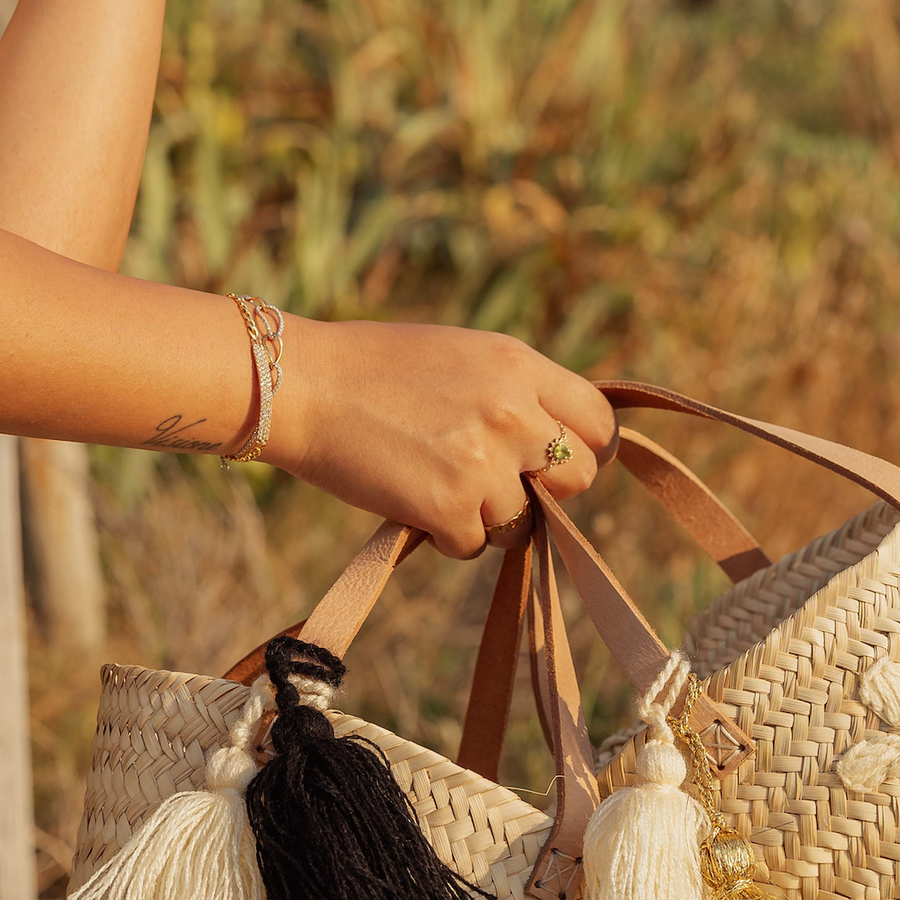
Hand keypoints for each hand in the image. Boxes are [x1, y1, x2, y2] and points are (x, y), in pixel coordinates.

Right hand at [270, 317, 616, 557]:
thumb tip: (554, 441)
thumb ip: (514, 390)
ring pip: (520, 521)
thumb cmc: (371, 367)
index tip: (553, 462)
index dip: (580, 448)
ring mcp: (484, 462)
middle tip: (496, 483)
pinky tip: (408, 499)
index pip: (597, 422)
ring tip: (431, 481)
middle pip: (577, 479)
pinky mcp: (449, 506)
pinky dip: (443, 535)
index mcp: (518, 365)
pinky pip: (472, 545)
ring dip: (483, 515)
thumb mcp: (461, 354)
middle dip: (542, 491)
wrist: (303, 385)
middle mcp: (514, 411)